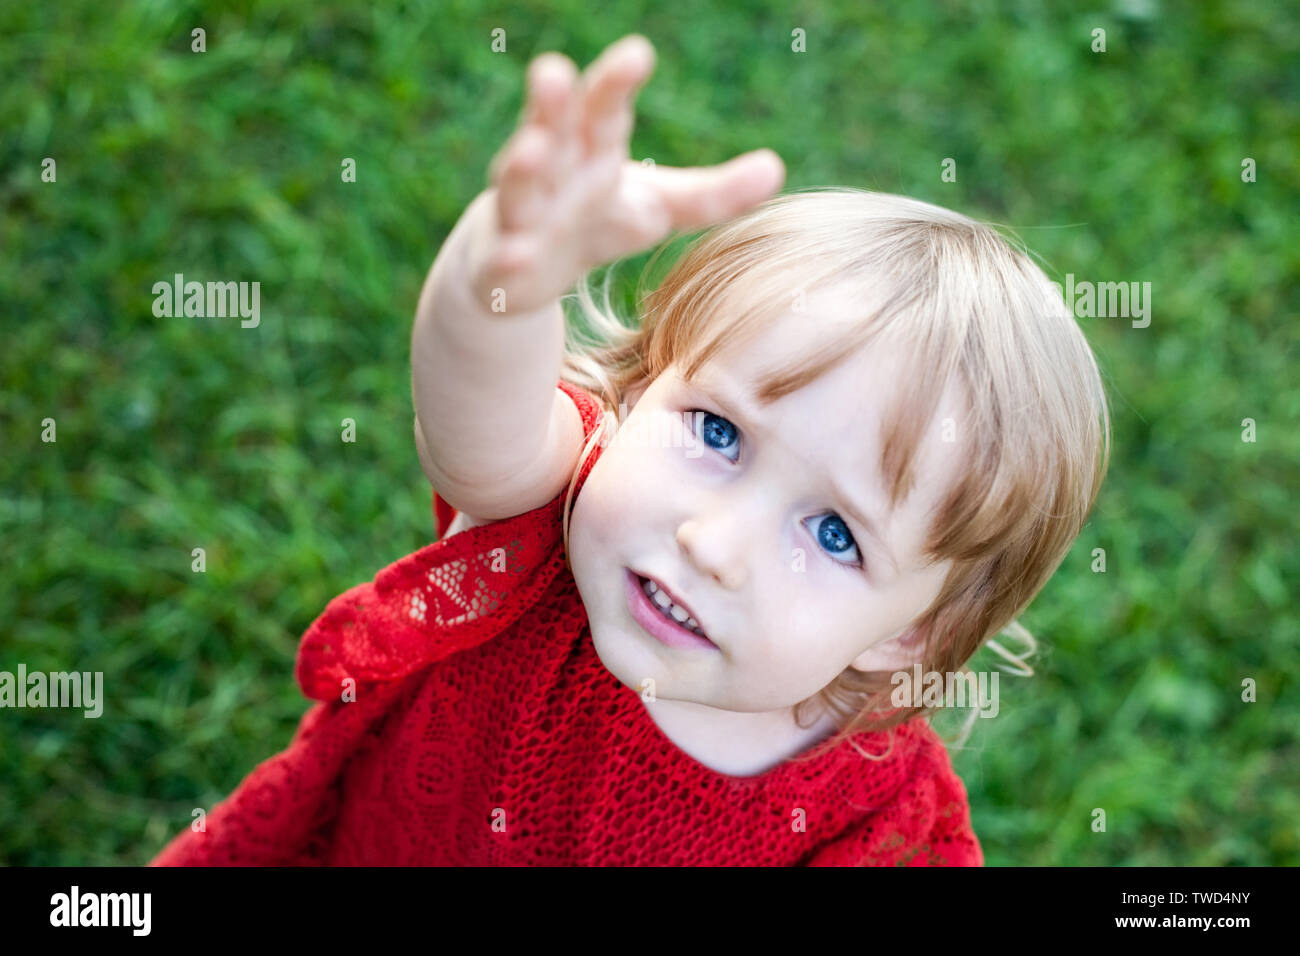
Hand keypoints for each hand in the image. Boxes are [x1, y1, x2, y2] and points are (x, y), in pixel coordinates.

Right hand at [472, 33, 785, 314]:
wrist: (526, 268)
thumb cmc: (596, 220)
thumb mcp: (659, 206)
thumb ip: (713, 193)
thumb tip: (776, 168)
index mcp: (591, 148)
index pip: (604, 107)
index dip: (616, 82)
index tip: (638, 55)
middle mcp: (551, 171)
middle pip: (549, 128)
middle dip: (550, 103)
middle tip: (553, 71)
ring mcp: (520, 214)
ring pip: (516, 187)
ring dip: (519, 167)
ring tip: (529, 151)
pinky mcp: (500, 262)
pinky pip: (501, 257)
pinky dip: (507, 256)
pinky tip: (517, 256)